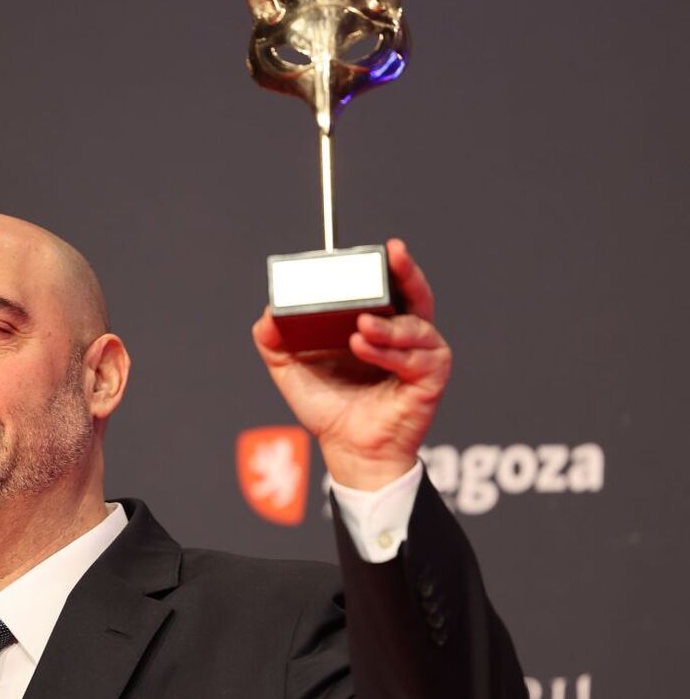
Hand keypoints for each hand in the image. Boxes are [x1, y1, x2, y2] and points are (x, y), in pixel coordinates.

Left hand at [251, 239, 451, 489]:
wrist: (347, 450)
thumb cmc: (330, 408)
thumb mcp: (293, 369)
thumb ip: (275, 341)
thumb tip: (267, 313)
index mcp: (379, 323)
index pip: (389, 285)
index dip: (389, 265)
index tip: (383, 248)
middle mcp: (406, 334)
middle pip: (416, 293)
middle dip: (407, 272)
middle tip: (393, 255)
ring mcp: (422, 355)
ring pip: (415, 326)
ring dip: (387, 325)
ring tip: (359, 327)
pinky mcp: (430, 379)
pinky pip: (414, 359)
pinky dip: (389, 352)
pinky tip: (364, 348)